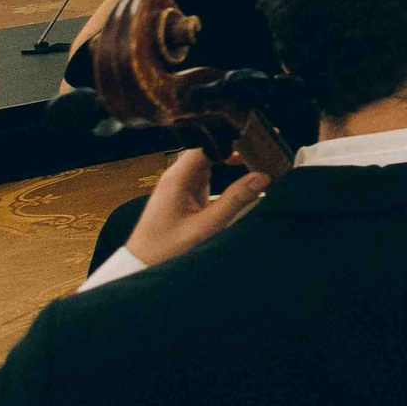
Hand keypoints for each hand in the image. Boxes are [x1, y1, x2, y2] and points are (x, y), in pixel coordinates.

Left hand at [122, 148, 269, 267]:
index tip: (256, 137)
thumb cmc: (165, 250)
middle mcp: (177, 176)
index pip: (206, 144)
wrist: (140, 267)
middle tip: (265, 148)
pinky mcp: (185, 195)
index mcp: (177, 177)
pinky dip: (227, 174)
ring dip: (233, 160)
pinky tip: (244, 175)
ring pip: (211, 162)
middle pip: (211, 149)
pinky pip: (209, 176)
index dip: (231, 137)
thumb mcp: (205, 227)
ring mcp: (181, 185)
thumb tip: (262, 177)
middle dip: (236, 147)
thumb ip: (235, 200)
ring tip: (261, 158)